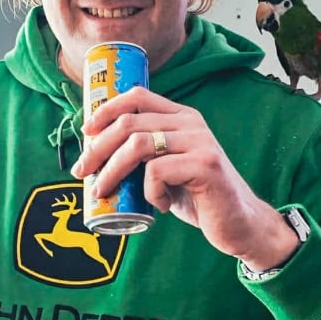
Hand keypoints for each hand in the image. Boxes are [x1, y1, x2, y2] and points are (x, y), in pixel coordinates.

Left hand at [70, 87, 298, 269]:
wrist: (239, 224)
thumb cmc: (197, 197)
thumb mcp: (167, 169)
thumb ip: (144, 155)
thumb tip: (94, 154)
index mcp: (182, 117)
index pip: (138, 95)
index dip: (106, 109)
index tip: (85, 132)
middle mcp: (191, 123)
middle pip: (130, 122)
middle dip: (97, 148)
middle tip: (81, 171)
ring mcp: (200, 143)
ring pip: (137, 145)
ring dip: (111, 171)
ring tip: (102, 191)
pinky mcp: (205, 166)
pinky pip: (157, 173)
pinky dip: (148, 192)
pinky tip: (156, 205)